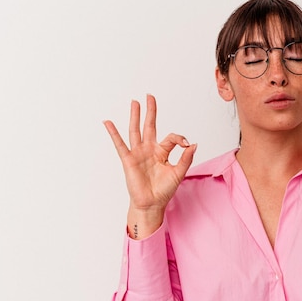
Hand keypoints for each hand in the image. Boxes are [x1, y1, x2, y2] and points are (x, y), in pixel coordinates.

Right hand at [103, 94, 196, 217]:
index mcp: (162, 152)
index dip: (180, 138)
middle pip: (150, 126)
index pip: (171, 138)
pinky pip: (120, 144)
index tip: (186, 144)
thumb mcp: (179, 173)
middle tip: (150, 96)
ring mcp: (138, 154)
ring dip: (135, 116)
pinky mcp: (128, 160)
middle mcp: (149, 150)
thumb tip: (193, 144)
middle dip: (150, 111)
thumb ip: (186, 158)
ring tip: (134, 102)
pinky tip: (108, 122)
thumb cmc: (164, 190)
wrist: (152, 204)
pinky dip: (113, 133)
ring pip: (136, 131)